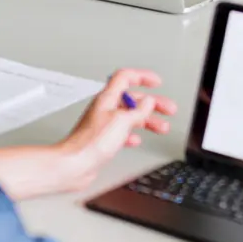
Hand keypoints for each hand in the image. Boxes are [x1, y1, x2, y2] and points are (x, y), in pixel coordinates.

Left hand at [57, 69, 174, 190]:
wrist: (74, 165)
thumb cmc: (91, 142)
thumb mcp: (122, 121)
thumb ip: (138, 110)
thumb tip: (149, 101)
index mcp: (107, 98)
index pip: (125, 77)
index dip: (142, 76)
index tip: (156, 82)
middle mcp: (105, 109)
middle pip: (132, 99)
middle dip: (152, 103)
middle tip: (168, 109)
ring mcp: (103, 124)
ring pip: (130, 116)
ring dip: (147, 120)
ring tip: (162, 127)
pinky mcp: (102, 139)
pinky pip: (121, 132)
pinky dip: (133, 134)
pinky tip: (137, 139)